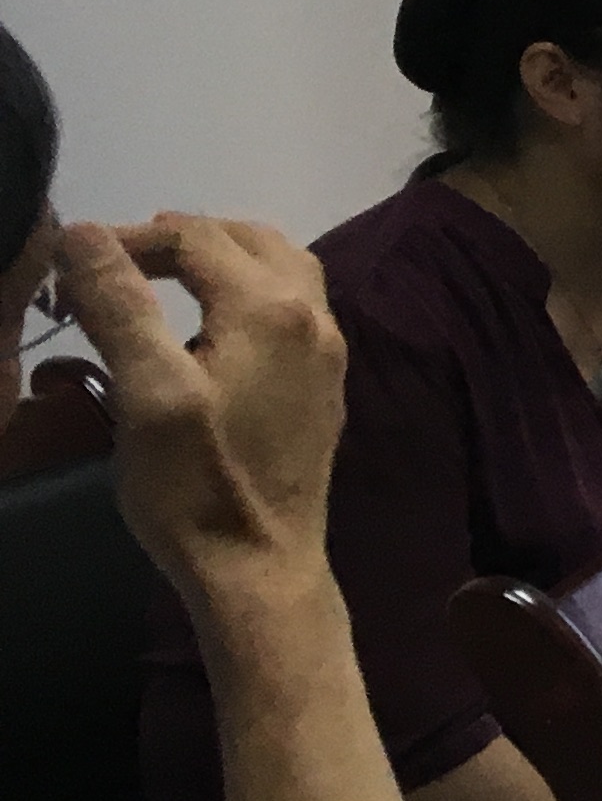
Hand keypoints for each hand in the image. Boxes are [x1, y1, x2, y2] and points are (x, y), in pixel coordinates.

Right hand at [61, 217, 346, 612]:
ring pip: (281, 271)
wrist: (260, 568)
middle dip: (184, 238)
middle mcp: (315, 318)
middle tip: (120, 259)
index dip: (132, 237)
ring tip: (160, 276)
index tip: (76, 262)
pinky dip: (247, 293)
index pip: (198, 236)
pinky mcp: (322, 387)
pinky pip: (291, 310)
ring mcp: (327, 354)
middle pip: (252, 241)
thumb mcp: (145, 391)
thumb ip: (120, 305)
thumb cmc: (196, 484)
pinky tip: (206, 327)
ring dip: (222, 260)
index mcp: (272, 308)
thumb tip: (86, 232)